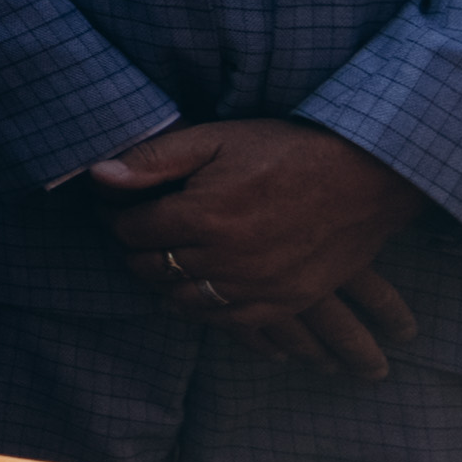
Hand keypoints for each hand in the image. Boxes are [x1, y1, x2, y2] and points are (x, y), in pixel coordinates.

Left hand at [87, 120, 426, 360]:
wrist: (364, 178)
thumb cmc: (285, 152)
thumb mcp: (215, 140)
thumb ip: (153, 160)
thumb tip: (98, 177)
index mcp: (201, 216)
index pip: (130, 232)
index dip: (117, 219)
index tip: (118, 209)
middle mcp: (225, 259)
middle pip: (152, 268)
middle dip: (137, 251)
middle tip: (138, 235)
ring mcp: (258, 286)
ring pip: (184, 301)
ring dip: (165, 283)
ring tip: (164, 262)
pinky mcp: (287, 301)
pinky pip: (230, 322)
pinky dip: (205, 312)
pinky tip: (196, 297)